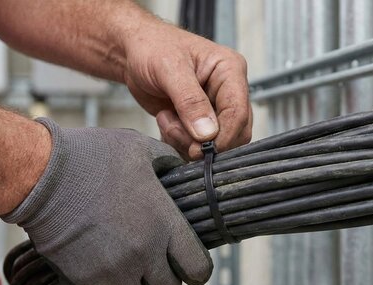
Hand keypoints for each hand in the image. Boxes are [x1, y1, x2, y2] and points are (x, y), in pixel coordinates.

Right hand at [2, 118, 211, 284]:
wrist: (42, 174)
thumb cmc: (92, 156)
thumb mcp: (139, 148)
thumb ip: (167, 162)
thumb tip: (179, 169)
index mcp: (165, 223)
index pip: (199, 269)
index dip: (194, 268)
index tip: (184, 261)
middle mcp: (145, 253)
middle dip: (161, 277)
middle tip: (148, 260)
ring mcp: (115, 271)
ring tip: (120, 265)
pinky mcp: (85, 281)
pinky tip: (98, 274)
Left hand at [120, 19, 251, 159]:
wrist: (134, 53)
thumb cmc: (152, 48)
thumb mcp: (169, 69)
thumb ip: (190, 101)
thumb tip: (208, 133)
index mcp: (230, 71)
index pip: (238, 113)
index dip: (223, 136)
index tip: (199, 149)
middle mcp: (227, 91)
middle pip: (234, 133)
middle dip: (202, 141)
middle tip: (173, 130)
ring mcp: (215, 108)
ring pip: (215, 144)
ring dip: (186, 140)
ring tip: (165, 118)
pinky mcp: (200, 122)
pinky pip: (198, 146)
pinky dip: (179, 142)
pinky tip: (165, 121)